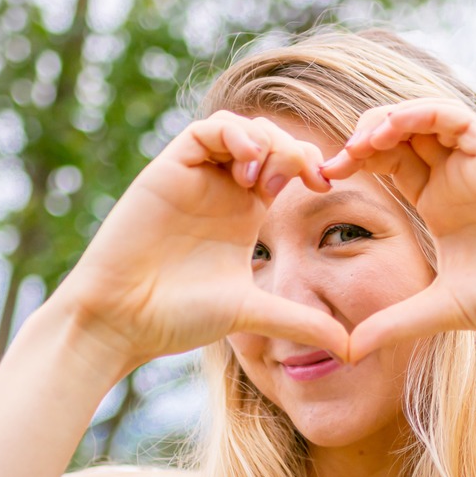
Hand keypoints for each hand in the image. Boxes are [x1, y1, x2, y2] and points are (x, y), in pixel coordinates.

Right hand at [52, 111, 350, 369]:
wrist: (121, 319)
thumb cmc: (178, 318)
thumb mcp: (253, 313)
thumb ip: (301, 322)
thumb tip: (353, 348)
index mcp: (245, 215)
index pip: (286, 169)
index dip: (311, 167)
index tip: (328, 185)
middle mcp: (222, 191)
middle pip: (269, 141)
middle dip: (294, 148)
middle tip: (309, 172)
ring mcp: (195, 179)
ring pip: (239, 128)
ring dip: (265, 138)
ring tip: (270, 171)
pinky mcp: (168, 170)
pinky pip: (205, 130)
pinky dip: (232, 133)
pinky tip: (248, 161)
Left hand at [319, 98, 475, 360]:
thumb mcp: (438, 311)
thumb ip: (393, 324)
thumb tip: (346, 351)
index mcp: (439, 203)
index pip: (388, 164)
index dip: (353, 163)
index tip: (323, 182)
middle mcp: (453, 177)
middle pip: (398, 133)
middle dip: (360, 139)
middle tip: (332, 162)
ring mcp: (474, 164)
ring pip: (422, 116)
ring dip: (386, 120)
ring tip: (358, 144)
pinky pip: (453, 116)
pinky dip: (420, 113)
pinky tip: (391, 130)